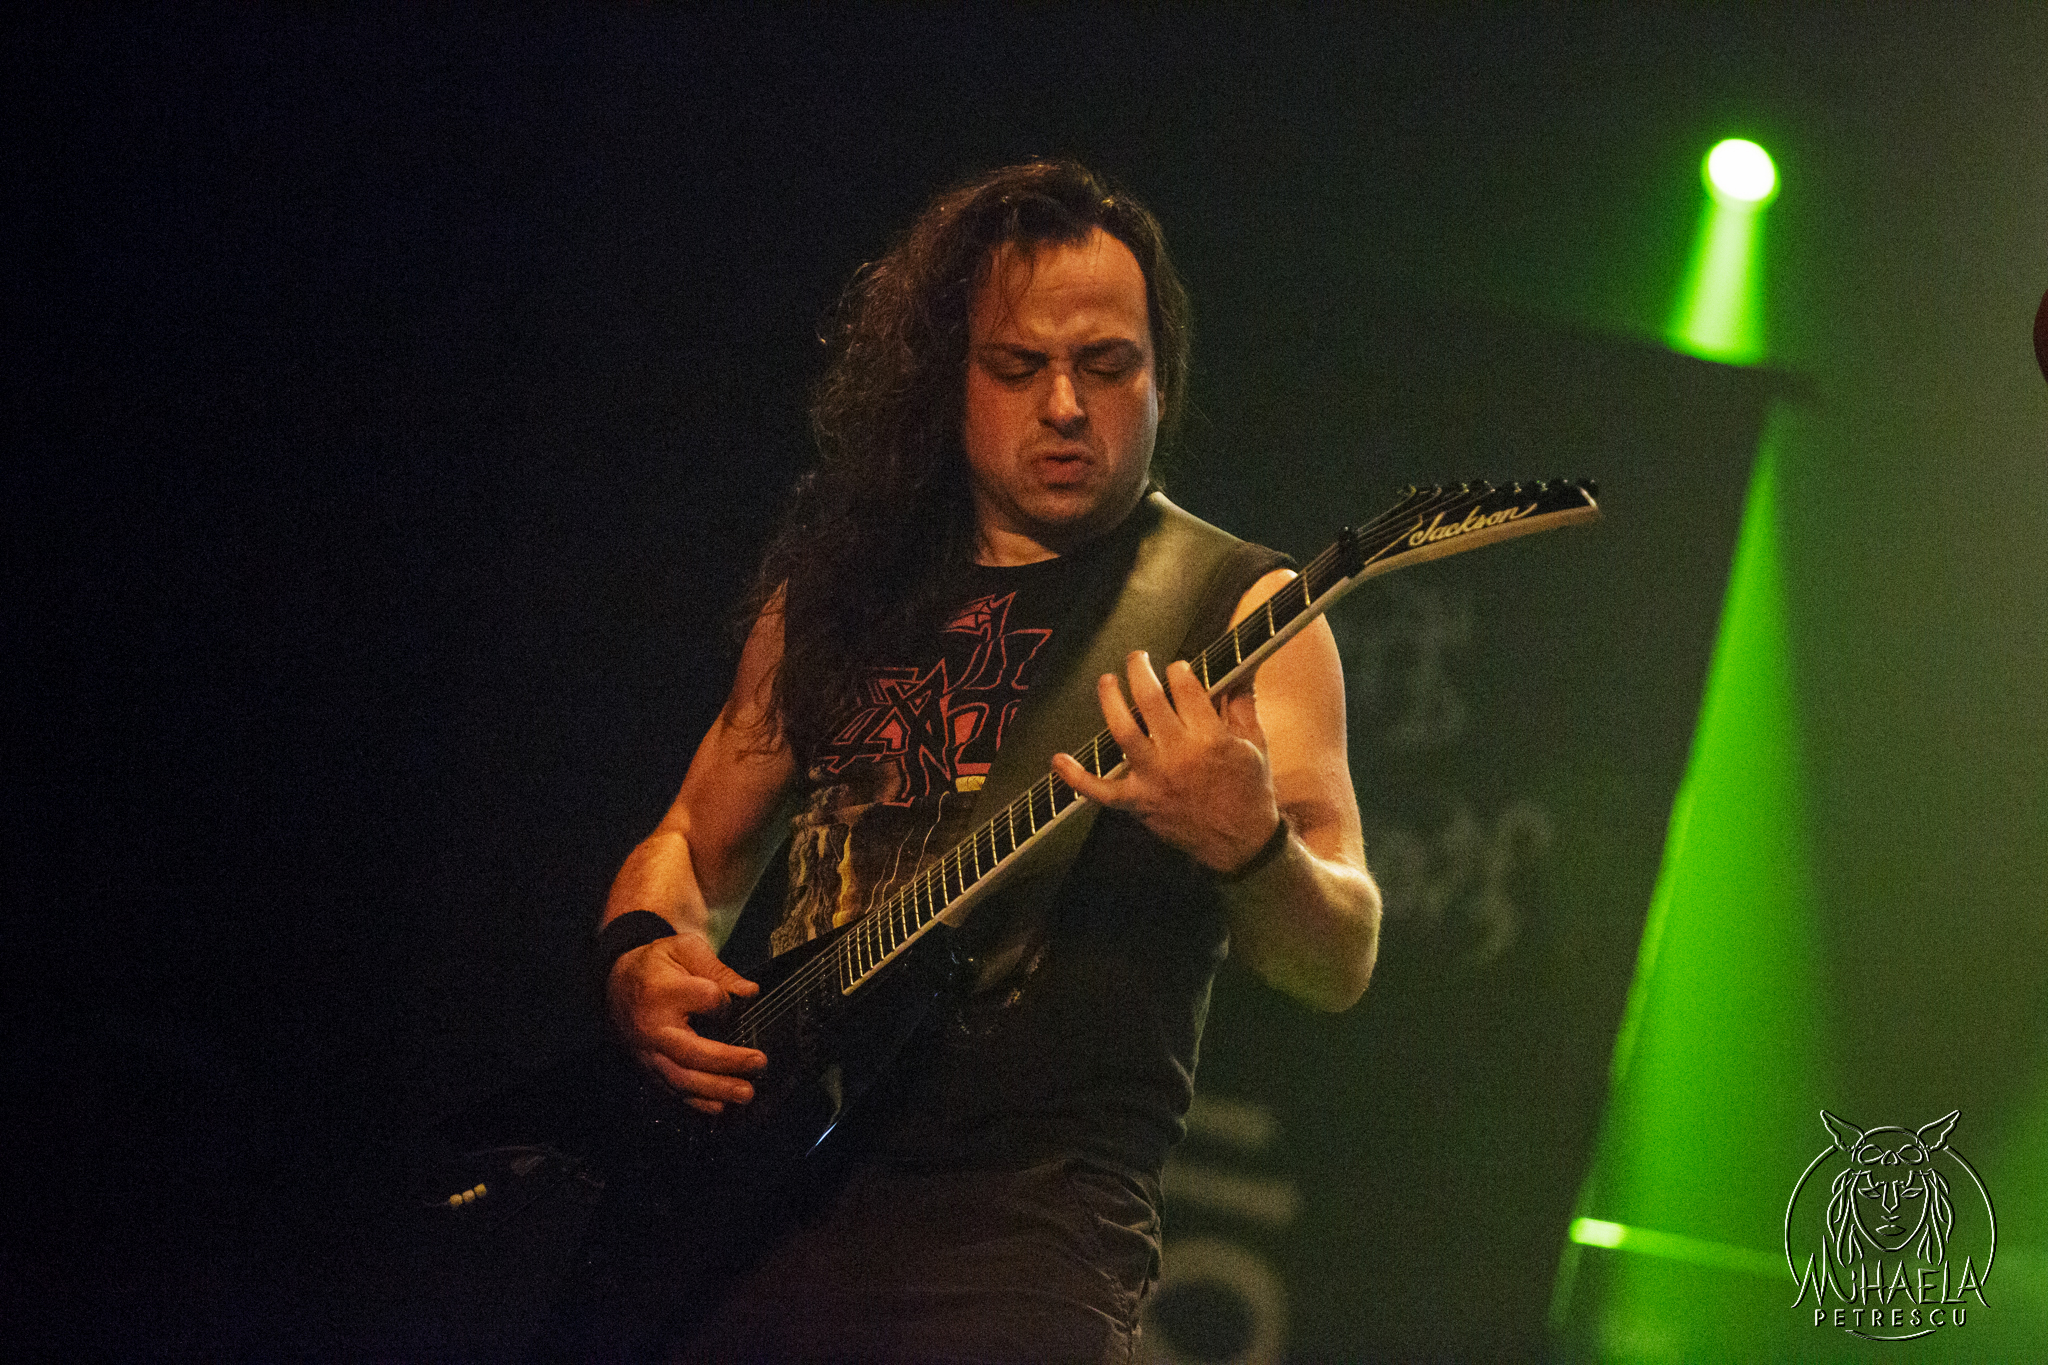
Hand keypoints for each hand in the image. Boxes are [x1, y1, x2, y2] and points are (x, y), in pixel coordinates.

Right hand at [606, 930, 765, 1114]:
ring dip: (716, 1089)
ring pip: (682, 1078)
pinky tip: (720, 1106)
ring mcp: (648, 1053)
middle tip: (759, 1063)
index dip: (726, 1002)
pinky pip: (671, 1091)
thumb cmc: (655, 966)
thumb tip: (750, 991)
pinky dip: (696, 1103)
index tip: (736, 1002)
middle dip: (728, 1061)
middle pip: (692, 1050)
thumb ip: (718, 969)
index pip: (706, 999)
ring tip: (746, 1093)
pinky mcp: (646, 1069)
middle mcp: (653, 1027)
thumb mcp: (683, 950)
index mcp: (663, 991)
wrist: (614, 985)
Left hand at [1051, 651, 1282, 873]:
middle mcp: (1179, 754)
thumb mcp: (1255, 744)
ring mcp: (1154, 778)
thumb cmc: (1250, 790)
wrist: (1241, 843)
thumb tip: (1240, 669)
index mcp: (1211, 738)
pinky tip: (1059, 760)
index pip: (1186, 688)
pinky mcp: (1138, 802)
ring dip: (1110, 701)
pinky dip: (1077, 777)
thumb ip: (1243, 704)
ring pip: (1122, 732)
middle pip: (1150, 700)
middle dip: (1140, 671)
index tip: (1176, 667)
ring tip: (1108, 681)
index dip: (1178, 670)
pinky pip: (1101, 791)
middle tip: (1137, 659)